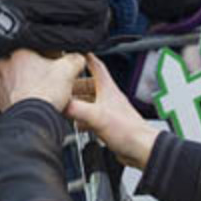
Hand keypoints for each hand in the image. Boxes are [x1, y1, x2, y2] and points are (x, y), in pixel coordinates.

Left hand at [0, 49, 85, 111]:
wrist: (35, 118)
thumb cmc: (47, 93)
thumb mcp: (67, 70)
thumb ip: (74, 59)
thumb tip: (79, 56)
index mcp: (20, 56)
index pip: (18, 44)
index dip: (27, 49)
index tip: (36, 54)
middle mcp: (6, 69)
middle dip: (6, 62)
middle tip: (19, 66)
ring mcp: (2, 87)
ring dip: (0, 79)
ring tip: (12, 81)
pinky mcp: (1, 104)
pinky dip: (0, 99)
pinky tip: (10, 99)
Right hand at [64, 55, 158, 169]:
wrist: (141, 150)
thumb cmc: (128, 131)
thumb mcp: (96, 116)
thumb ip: (76, 109)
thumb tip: (59, 104)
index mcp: (108, 89)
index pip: (96, 65)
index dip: (85, 56)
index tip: (74, 51)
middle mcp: (108, 97)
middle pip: (88, 84)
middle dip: (74, 84)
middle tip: (62, 85)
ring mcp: (108, 110)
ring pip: (89, 100)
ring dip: (77, 101)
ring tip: (65, 104)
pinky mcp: (108, 124)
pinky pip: (92, 116)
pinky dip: (82, 118)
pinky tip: (77, 124)